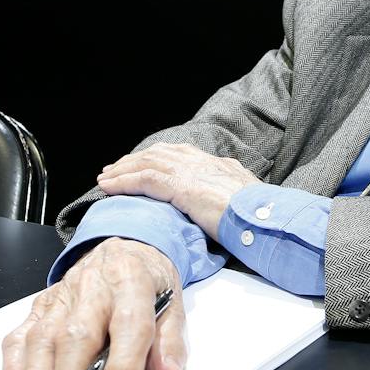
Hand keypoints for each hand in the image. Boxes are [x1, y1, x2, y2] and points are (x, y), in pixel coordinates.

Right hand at [0, 238, 185, 369]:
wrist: (125, 245)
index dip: (123, 367)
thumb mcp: (172, 301)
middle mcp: (92, 286)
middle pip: (76, 334)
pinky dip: (15, 367)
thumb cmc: (147, 279)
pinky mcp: (42, 305)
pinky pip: (21, 335)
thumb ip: (170, 341)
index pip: (128, 325)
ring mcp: (62, 295)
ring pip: (42, 337)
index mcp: (131, 281)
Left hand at [96, 143, 259, 238]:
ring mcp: (190, 171)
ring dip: (121, 171)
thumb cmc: (260, 214)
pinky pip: (144, 179)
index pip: (177, 153)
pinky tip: (109, 187)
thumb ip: (229, 193)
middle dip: (132, 161)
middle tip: (113, 170)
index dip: (154, 157)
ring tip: (104, 179)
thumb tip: (224, 200)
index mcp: (215, 163)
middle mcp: (200, 161)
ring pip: (146, 163)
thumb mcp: (244, 198)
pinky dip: (123, 182)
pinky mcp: (181, 186)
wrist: (265, 216)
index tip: (139, 164)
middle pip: (157, 154)